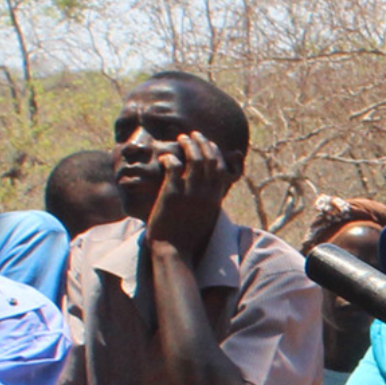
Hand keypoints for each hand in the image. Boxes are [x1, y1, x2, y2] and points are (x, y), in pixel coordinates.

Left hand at [142, 132, 231, 260]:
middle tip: (193, 134)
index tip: (207, 143)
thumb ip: (209, 202)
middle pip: (209, 158)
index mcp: (215, 197)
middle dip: (202, 142)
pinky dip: (170, 158)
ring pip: (194, 159)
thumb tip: (210, 193)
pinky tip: (165, 157)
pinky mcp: (173, 194)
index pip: (220, 167)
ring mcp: (190, 193)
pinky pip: (174, 167)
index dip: (214, 151)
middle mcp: (206, 193)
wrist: (173, 250)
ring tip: (180, 139)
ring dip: (188, 145)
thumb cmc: (187, 237)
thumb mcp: (206, 217)